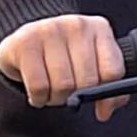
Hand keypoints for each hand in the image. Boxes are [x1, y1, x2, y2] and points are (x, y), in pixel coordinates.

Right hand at [0, 14, 128, 121]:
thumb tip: (104, 112)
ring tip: (51, 89)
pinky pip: (39, 86)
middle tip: (67, 93)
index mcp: (99, 29)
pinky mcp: (25, 42)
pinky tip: (37, 91)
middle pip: (88, 81)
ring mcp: (49, 29)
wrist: (24, 42)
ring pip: (63, 85)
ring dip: (56, 98)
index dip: (106, 94)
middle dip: (77, 97)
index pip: (112, 71)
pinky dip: (38, 98)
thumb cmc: (63, 57)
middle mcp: (76, 25)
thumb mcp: (91, 66)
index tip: (96, 100)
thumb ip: (108, 89)